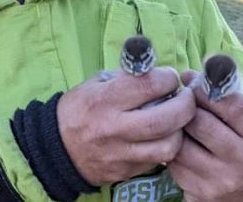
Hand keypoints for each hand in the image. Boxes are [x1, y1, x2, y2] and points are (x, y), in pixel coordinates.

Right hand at [57, 67, 195, 185]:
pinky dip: (167, 146)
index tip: (170, 78)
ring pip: (168, 146)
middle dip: (185, 105)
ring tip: (177, 120)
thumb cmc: (79, 109)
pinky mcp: (126, 171)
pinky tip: (164, 136)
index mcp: (105, 100)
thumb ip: (126, 78)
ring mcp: (121, 153)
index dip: (168, 78)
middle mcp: (114, 128)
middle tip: (186, 97)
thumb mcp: (96, 84)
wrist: (56, 148)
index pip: (149, 85)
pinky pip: (158, 160)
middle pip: (165, 119)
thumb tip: (157, 71)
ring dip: (180, 130)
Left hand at [168, 70, 242, 201]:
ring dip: (174, 127)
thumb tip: (202, 67)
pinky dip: (170, 149)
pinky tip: (176, 143)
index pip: (232, 104)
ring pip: (182, 143)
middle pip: (201, 122)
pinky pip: (174, 163)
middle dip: (185, 105)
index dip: (206, 86)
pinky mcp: (201, 194)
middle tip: (178, 97)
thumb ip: (230, 98)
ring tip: (175, 119)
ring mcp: (222, 181)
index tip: (190, 77)